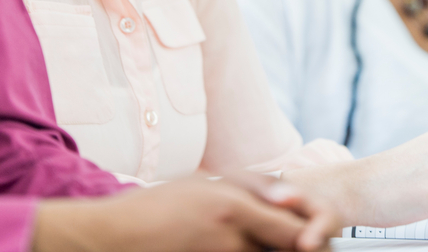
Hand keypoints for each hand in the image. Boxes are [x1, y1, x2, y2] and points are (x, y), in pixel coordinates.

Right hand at [31, 173, 339, 251]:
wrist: (113, 236)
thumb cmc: (158, 206)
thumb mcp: (204, 182)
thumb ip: (251, 187)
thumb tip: (292, 197)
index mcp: (233, 208)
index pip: (295, 232)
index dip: (314, 238)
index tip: (314, 240)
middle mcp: (230, 238)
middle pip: (286, 251)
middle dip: (300, 248)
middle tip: (302, 244)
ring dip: (267, 250)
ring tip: (246, 238)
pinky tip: (227, 247)